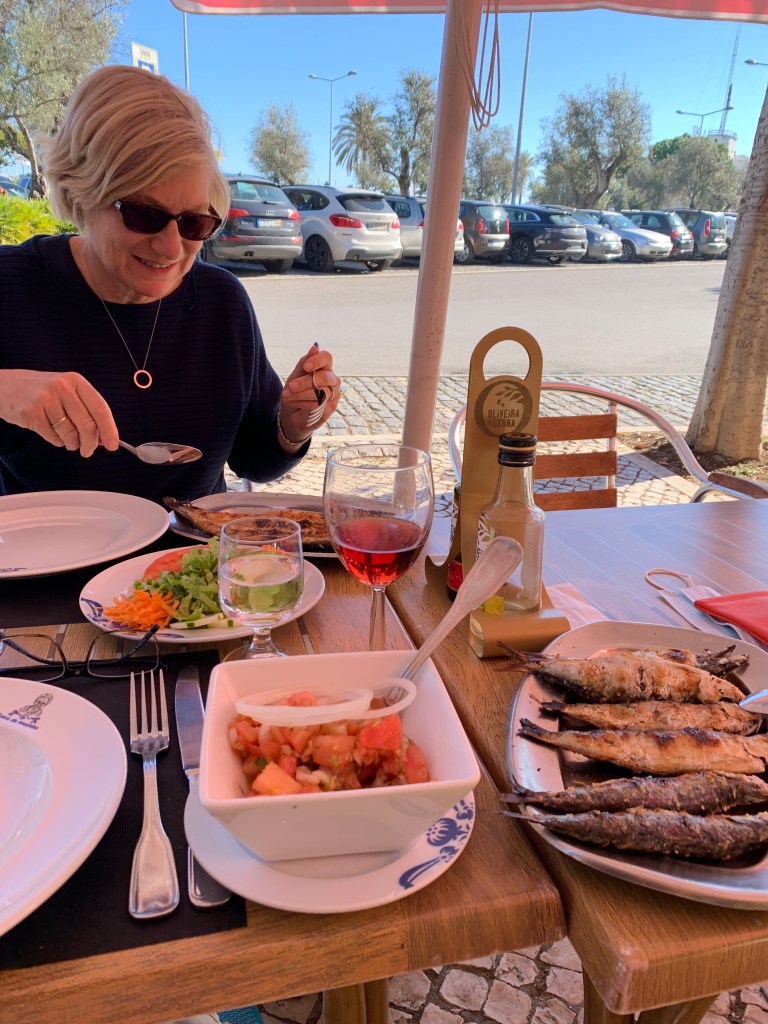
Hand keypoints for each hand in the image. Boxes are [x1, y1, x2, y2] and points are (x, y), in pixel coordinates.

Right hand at [0, 369, 119, 457]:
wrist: (4, 386)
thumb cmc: (41, 392)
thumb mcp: (66, 391)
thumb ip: (86, 410)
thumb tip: (105, 438)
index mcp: (75, 381)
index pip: (100, 408)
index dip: (109, 429)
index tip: (113, 445)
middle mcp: (62, 387)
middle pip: (87, 424)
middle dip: (90, 443)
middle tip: (89, 451)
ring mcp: (46, 399)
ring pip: (70, 434)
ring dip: (72, 443)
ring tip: (67, 440)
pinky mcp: (32, 413)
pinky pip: (53, 437)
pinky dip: (57, 441)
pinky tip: (52, 433)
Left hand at [279, 343, 340, 444]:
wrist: (291, 414)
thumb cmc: (295, 392)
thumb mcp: (295, 376)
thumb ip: (304, 363)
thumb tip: (314, 347)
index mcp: (324, 367)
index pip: (327, 357)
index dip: (317, 361)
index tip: (306, 367)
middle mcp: (333, 379)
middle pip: (324, 377)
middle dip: (305, 382)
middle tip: (290, 387)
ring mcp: (334, 394)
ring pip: (321, 392)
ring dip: (300, 395)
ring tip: (286, 396)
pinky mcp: (331, 408)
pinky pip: (318, 404)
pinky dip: (302, 403)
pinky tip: (294, 403)